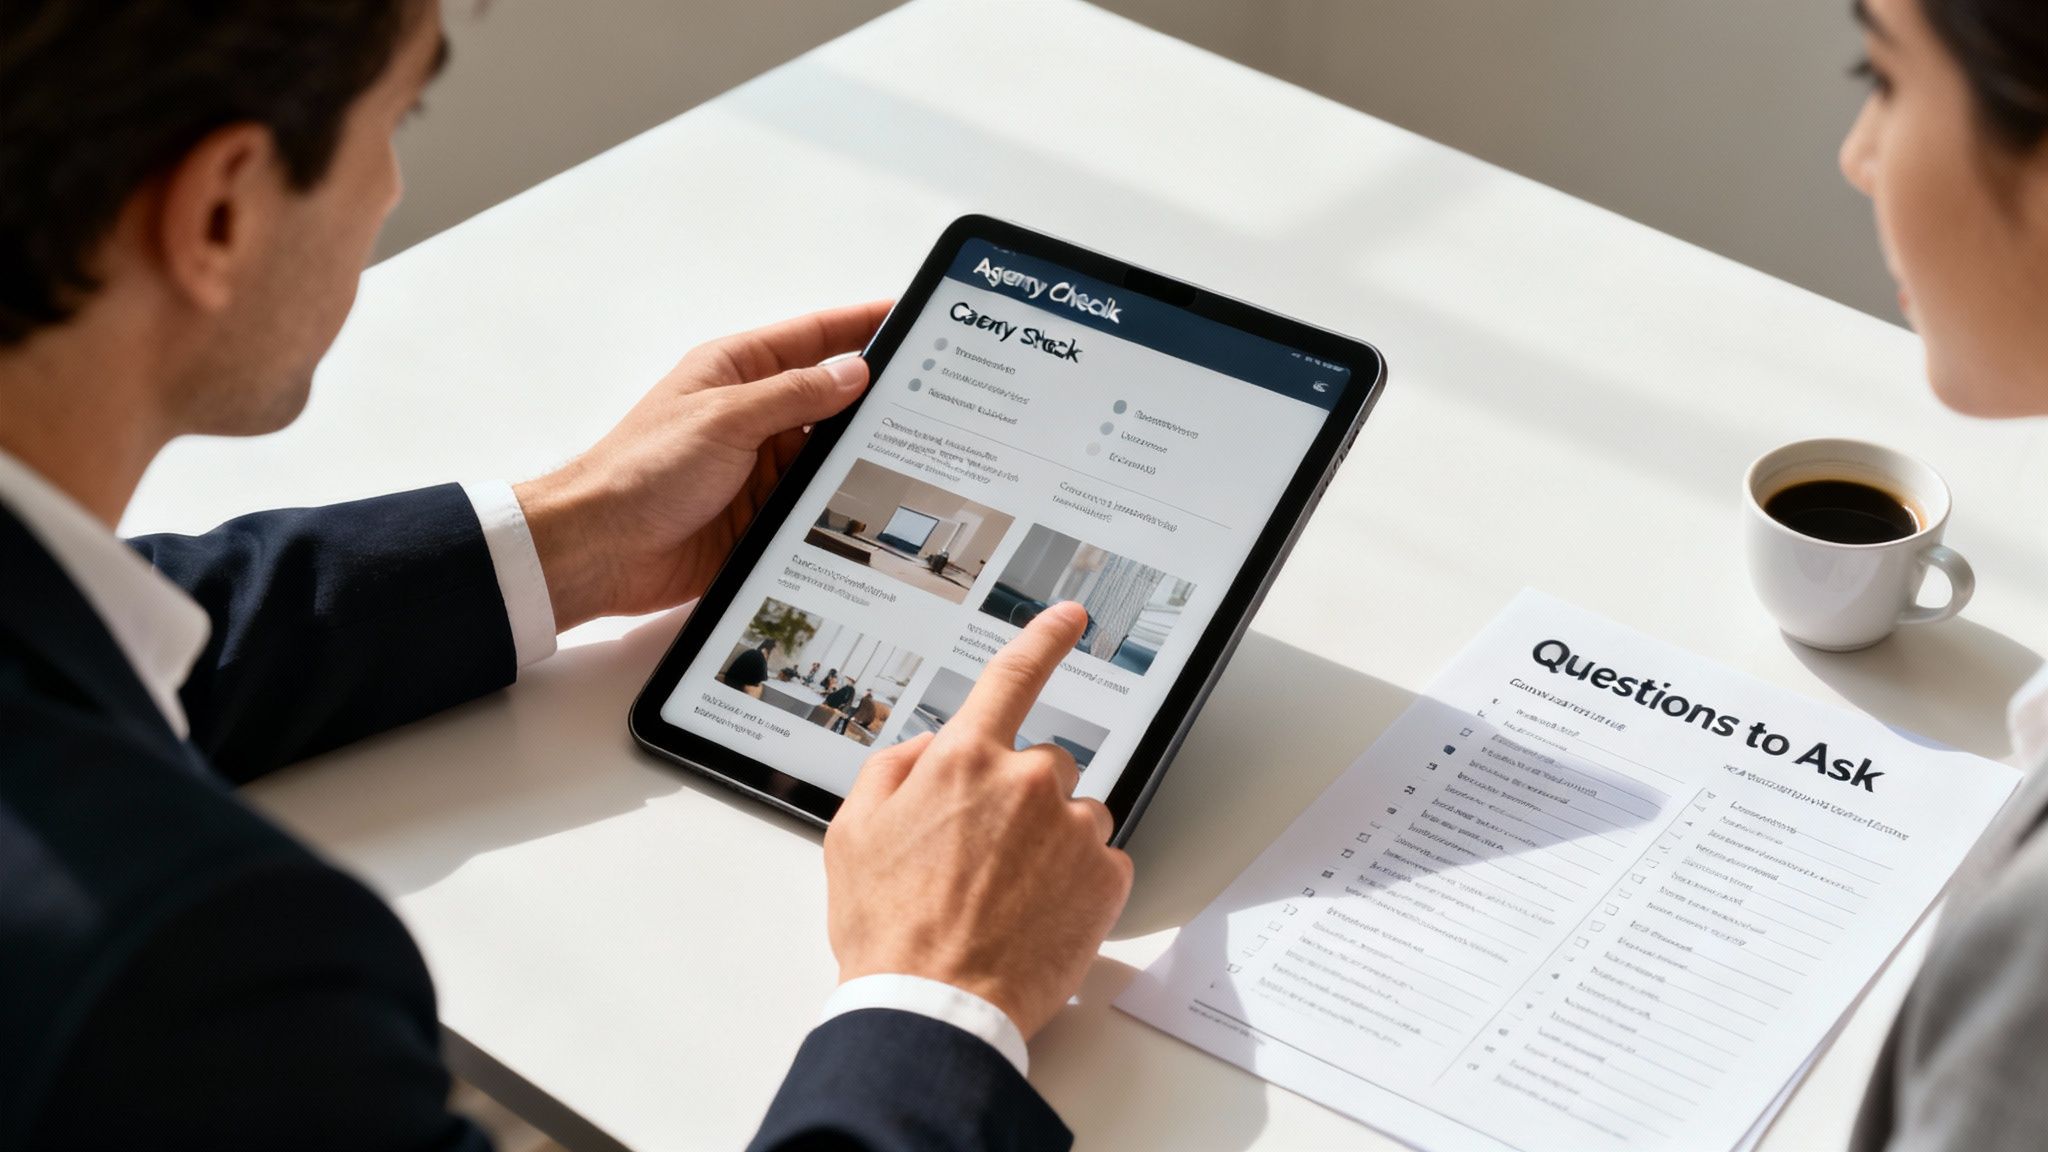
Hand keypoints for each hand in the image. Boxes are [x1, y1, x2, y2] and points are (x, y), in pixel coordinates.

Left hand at [513, 301, 891, 628]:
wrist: (601, 550)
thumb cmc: (642, 471)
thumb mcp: (725, 419)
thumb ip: (794, 395)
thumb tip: (853, 373)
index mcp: (736, 372)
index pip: (812, 337)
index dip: (860, 325)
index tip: (906, 316)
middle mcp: (752, 415)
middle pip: (829, 398)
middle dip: (875, 398)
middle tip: (933, 396)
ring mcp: (758, 467)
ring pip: (827, 454)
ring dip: (860, 457)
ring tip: (918, 453)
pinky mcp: (761, 515)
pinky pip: (813, 504)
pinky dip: (839, 503)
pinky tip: (875, 506)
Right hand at [823, 602, 1134, 1039]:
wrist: (936, 1008)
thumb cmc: (890, 929)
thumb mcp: (852, 833)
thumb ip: (893, 769)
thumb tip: (930, 747)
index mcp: (964, 760)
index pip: (1012, 676)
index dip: (1044, 638)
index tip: (1070, 617)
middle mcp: (1028, 782)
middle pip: (1045, 761)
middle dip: (1021, 795)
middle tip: (985, 853)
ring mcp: (1074, 830)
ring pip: (1076, 812)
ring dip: (1052, 839)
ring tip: (1009, 894)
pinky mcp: (1107, 878)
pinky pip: (1101, 861)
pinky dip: (1077, 882)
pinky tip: (1038, 914)